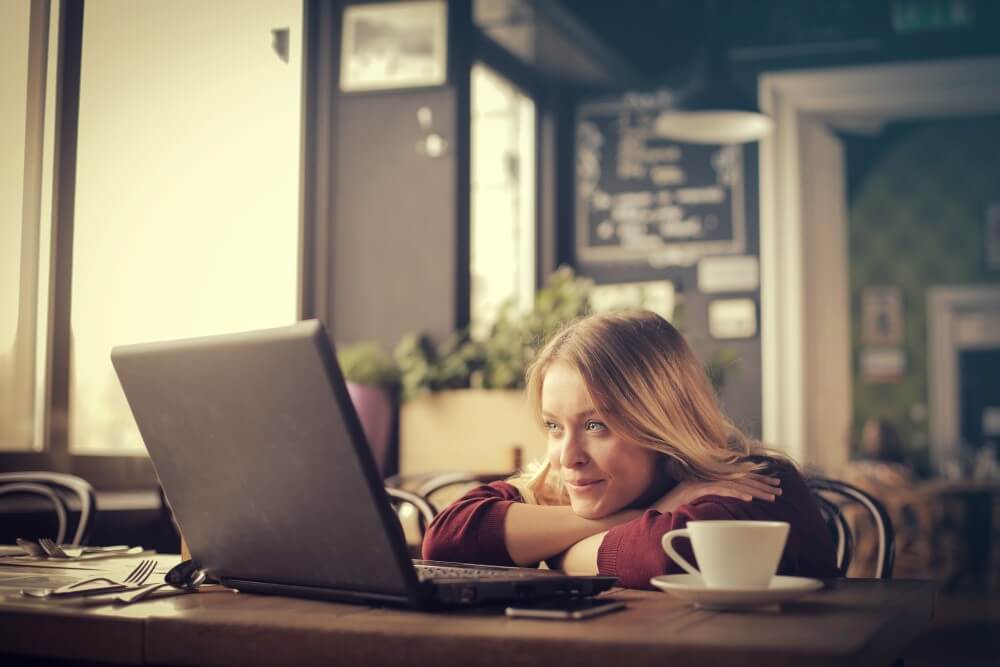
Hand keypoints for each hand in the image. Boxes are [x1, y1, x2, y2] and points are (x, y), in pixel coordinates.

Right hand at [653, 473, 781, 513]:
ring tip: (771, 496)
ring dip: (754, 490)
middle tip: (780, 489)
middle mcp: (705, 477)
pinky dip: (735, 494)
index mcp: (707, 479)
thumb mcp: (695, 505)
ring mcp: (699, 482)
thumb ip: (711, 502)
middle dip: (761, 484)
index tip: (774, 484)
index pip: (737, 477)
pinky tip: (748, 500)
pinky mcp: (694, 489)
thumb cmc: (670, 512)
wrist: (648, 513)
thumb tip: (731, 509)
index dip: (757, 480)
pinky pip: (719, 490)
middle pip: (739, 478)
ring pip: (733, 484)